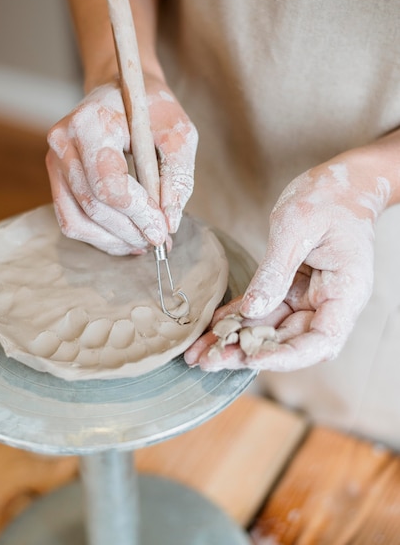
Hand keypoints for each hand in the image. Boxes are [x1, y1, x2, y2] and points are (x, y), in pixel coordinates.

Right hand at [46, 75, 197, 254]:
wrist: (120, 91)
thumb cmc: (152, 108)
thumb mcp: (178, 131)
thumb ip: (178, 175)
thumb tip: (169, 222)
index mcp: (90, 123)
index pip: (108, 183)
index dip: (138, 213)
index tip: (163, 230)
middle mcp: (63, 142)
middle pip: (93, 205)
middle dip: (130, 231)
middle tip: (159, 241)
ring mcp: (54, 161)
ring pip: (78, 220)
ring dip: (114, 241)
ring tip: (144, 243)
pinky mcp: (56, 177)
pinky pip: (71, 220)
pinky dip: (100, 237)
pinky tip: (126, 240)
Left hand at [185, 150, 392, 371]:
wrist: (340, 184)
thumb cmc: (328, 197)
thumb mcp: (297, 225)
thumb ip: (275, 269)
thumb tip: (253, 309)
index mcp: (345, 292)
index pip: (321, 341)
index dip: (287, 356)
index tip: (252, 358)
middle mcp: (328, 302)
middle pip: (289, 341)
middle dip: (246, 353)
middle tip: (207, 361)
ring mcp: (308, 298)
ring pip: (270, 331)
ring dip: (235, 342)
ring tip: (199, 353)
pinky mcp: (290, 289)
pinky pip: (262, 310)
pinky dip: (237, 318)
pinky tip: (212, 326)